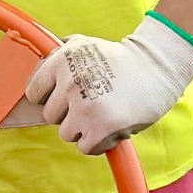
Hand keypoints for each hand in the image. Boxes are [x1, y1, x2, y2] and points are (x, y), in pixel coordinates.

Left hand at [25, 14, 192, 155]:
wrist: (158, 65)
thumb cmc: (120, 58)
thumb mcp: (84, 44)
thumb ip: (59, 54)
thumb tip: (36, 63)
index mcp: (61, 60)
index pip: (33, 93)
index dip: (51, 98)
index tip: (66, 97)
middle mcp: (69, 82)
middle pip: (50, 117)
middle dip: (69, 114)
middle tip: (92, 103)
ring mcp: (84, 105)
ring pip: (66, 134)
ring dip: (84, 129)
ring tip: (104, 114)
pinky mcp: (101, 126)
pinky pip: (86, 147)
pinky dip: (99, 143)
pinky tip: (112, 127)